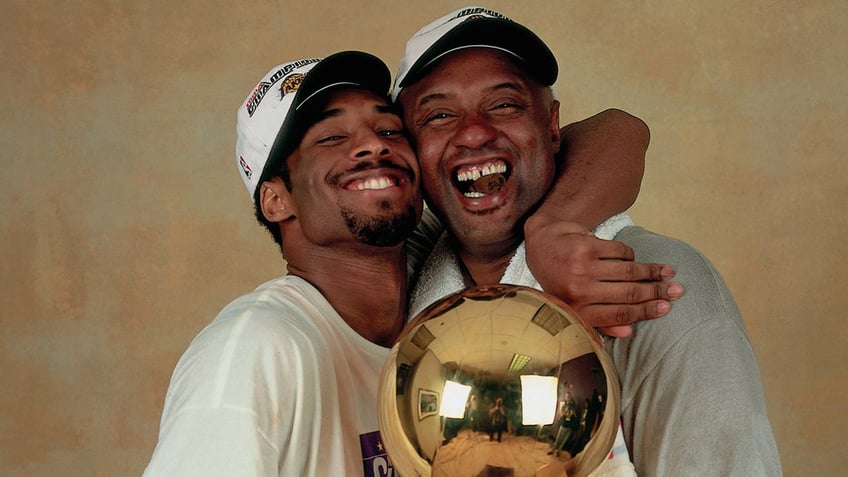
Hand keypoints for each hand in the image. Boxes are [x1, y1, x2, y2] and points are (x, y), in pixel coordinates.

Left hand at [524, 218, 682, 337]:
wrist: (540, 243)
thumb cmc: (560, 278)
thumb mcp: (572, 304)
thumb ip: (598, 322)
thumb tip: (627, 333)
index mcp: (577, 310)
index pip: (620, 314)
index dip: (646, 312)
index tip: (666, 308)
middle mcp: (579, 291)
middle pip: (628, 293)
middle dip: (657, 292)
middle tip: (677, 291)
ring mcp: (582, 267)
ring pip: (628, 271)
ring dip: (652, 272)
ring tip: (667, 272)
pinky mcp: (586, 246)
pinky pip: (620, 252)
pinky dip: (630, 255)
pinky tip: (634, 259)